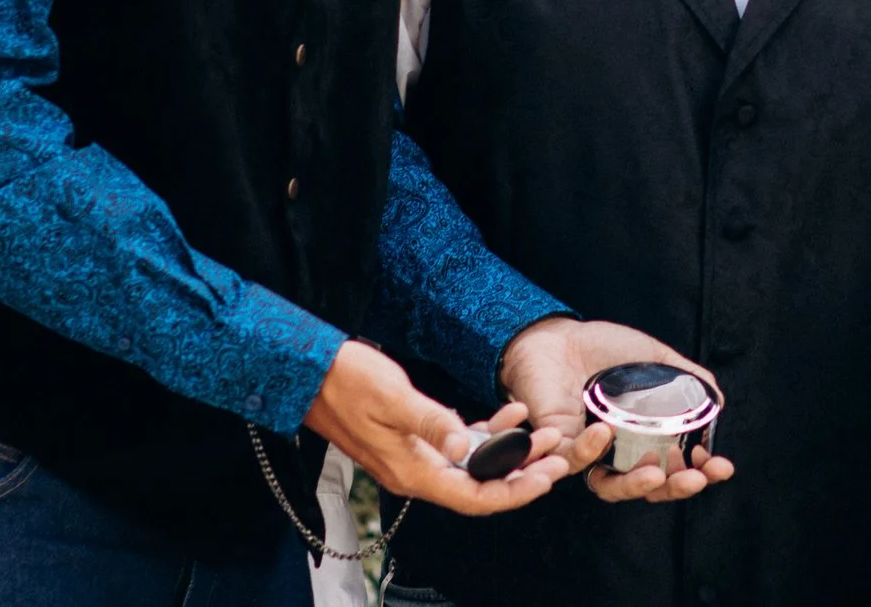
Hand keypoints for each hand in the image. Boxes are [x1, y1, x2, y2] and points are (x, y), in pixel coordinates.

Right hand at [302, 340, 578, 514]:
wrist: (310, 373)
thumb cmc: (348, 382)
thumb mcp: (394, 399)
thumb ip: (433, 423)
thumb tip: (466, 447)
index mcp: (412, 472)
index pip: (473, 497)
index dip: (513, 492)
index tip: (546, 479)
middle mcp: (416, 472)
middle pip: (479, 487)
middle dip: (522, 474)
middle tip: (560, 458)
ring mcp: (416, 456)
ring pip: (474, 467)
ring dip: (510, 453)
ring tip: (547, 433)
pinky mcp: (416, 437)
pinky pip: (460, 446)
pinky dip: (487, 434)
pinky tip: (512, 414)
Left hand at [497, 316, 735, 502]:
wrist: (557, 335)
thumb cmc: (602, 347)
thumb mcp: (653, 356)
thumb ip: (685, 377)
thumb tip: (718, 401)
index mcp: (642, 436)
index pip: (673, 467)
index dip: (699, 473)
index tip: (720, 467)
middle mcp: (617, 451)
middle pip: (646, 486)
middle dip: (675, 489)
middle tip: (696, 479)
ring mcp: (588, 451)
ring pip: (610, 486)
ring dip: (635, 486)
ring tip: (657, 475)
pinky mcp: (558, 443)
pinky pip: (573, 460)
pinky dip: (589, 451)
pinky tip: (603, 431)